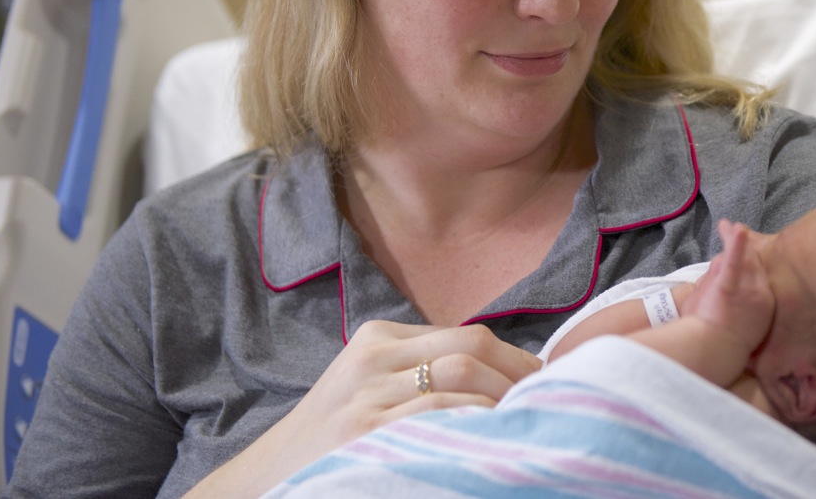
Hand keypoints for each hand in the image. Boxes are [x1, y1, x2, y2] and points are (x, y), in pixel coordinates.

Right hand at [186, 322, 539, 496]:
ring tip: (527, 420)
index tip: (544, 381)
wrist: (265, 480)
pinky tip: (492, 439)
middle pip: (471, 346)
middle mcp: (373, 358)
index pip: (465, 334)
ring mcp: (368, 394)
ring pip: (462, 374)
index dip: (514, 358)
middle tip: (550, 400)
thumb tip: (505, 377)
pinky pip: (439, 414)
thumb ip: (419, 372)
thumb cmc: (331, 440)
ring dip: (504, 398)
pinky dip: (475, 423)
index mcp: (376, 339)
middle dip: (519, 372)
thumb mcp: (368, 388)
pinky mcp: (366, 430)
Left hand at [682, 220, 774, 353]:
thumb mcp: (745, 326)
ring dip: (733, 241)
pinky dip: (736, 245)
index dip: (752, 258)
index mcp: (764, 302)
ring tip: (726, 226)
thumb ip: (743, 306)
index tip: (749, 247)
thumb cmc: (724, 346)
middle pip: (751, 263)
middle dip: (744, 246)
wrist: (715, 354)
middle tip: (735, 229)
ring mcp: (744, 289)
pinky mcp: (727, 287)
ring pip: (739, 259)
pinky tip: (736, 228)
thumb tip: (736, 298)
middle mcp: (759, 292)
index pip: (759, 273)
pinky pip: (734, 262)